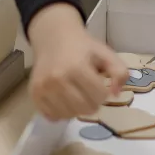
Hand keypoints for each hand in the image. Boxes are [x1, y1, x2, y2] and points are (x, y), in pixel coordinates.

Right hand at [26, 2, 128, 120]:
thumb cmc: (82, 47)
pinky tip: (64, 100)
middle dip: (93, 103)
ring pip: (69, 115)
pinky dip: (62, 112)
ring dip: (78, 109)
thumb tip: (115, 95)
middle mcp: (57, 79)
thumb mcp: (105, 53)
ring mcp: (44, 88)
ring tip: (77, 95)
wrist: (53, 38)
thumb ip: (119, 72)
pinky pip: (53, 116)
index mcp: (77, 67)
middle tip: (90, 92)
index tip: (99, 84)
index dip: (104, 93)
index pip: (100, 96)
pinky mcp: (34, 94)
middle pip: (85, 109)